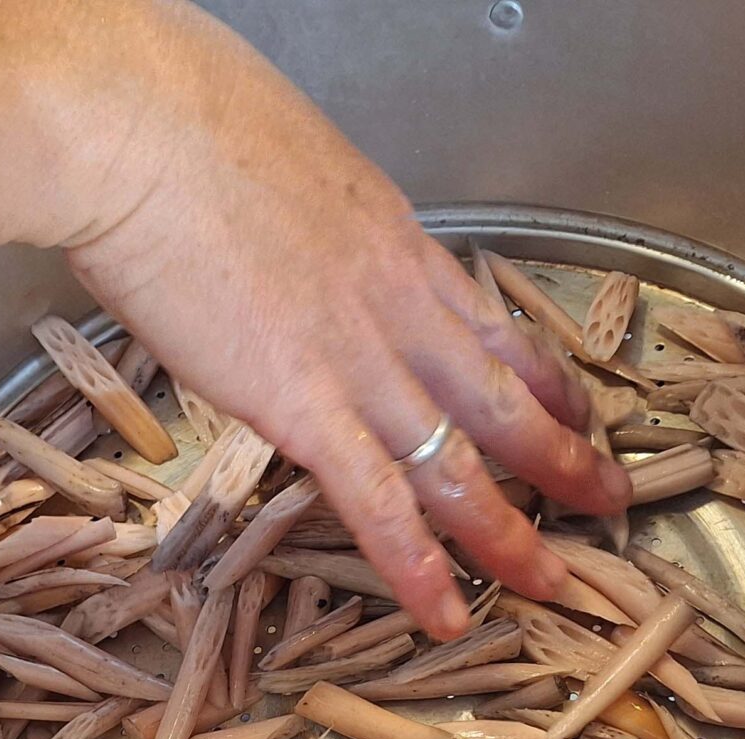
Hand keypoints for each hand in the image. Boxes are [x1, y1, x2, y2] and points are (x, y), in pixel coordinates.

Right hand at [57, 3, 630, 636]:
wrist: (137, 129)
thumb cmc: (180, 119)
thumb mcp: (281, 161)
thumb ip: (304, 218)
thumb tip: (284, 232)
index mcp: (394, 243)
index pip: (492, 325)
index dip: (545, 377)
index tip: (576, 410)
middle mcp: (397, 306)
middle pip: (502, 399)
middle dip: (564, 458)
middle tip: (608, 501)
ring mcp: (358, 361)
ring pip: (461, 461)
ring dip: (512, 530)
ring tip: (552, 582)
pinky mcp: (302, 407)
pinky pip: (377, 502)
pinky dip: (418, 565)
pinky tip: (447, 612)